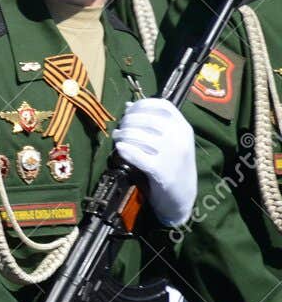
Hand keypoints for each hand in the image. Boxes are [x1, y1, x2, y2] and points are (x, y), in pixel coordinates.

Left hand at [112, 98, 195, 225]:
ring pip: (138, 136)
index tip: (129, 110)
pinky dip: (125, 150)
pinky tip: (120, 149)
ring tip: (117, 138)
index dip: (141, 104)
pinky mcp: (162, 172)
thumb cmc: (173, 165)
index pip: (162, 106)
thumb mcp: (171, 141)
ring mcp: (172, 155)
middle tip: (120, 128)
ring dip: (122, 135)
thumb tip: (128, 106)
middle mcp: (180, 138)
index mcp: (183, 128)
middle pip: (146, 119)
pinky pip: (137, 155)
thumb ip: (154, 123)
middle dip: (127, 121)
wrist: (183, 196)